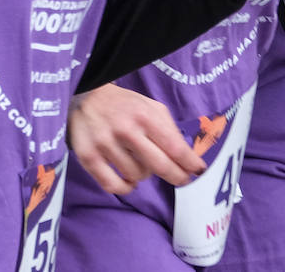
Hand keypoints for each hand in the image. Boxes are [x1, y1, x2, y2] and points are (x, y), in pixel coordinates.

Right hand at [68, 84, 204, 193]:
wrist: (86, 96)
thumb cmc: (124, 105)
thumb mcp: (150, 106)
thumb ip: (169, 128)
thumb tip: (187, 156)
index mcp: (144, 115)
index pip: (174, 147)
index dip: (189, 163)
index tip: (198, 171)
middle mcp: (126, 130)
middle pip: (160, 165)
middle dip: (177, 176)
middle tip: (182, 179)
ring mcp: (106, 144)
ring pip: (137, 176)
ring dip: (144, 175)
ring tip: (140, 164)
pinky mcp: (89, 157)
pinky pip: (113, 185)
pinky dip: (125, 188)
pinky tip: (128, 181)